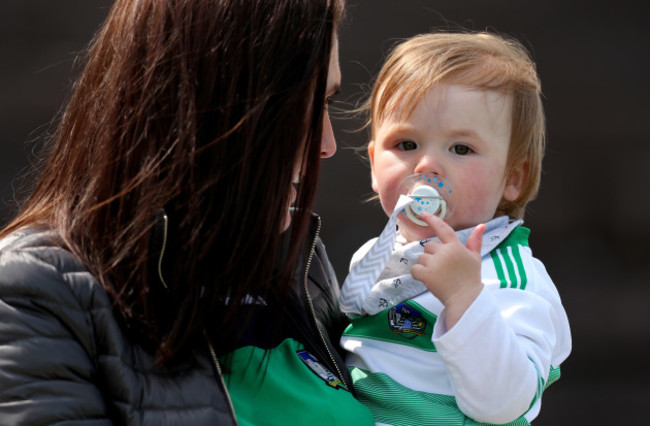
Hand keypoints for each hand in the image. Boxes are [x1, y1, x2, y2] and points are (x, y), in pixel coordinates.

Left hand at [410, 213, 485, 328]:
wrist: (466, 299)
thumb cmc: (470, 278)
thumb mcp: (475, 258)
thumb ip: (475, 241)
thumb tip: (481, 226)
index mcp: (455, 246)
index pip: (442, 228)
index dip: (432, 219)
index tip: (423, 213)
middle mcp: (444, 252)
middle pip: (428, 246)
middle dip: (432, 255)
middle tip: (442, 268)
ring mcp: (435, 263)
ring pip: (421, 258)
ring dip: (425, 266)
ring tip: (438, 276)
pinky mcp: (427, 274)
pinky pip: (415, 269)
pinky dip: (418, 275)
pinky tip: (429, 280)